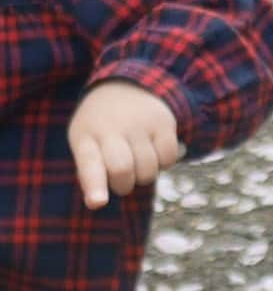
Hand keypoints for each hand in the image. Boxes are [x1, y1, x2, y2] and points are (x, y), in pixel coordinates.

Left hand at [68, 80, 180, 208]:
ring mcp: (139, 123)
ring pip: (148, 170)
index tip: (98, 202)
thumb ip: (90, 172)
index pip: (89, 163)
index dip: (95, 185)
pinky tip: (154, 150)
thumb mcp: (88, 143)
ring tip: (138, 160)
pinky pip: (168, 160)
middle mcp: (111, 126)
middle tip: (122, 180)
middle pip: (123, 170)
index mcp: (86, 135)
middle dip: (124, 185)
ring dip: (145, 175)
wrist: (129, 87)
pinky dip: (163, 163)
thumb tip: (96, 203)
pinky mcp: (163, 123)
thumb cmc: (103, 128)